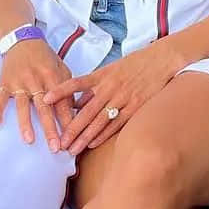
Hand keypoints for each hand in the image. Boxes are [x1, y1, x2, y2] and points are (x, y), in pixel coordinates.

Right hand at [0, 39, 75, 150]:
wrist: (22, 39)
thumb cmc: (45, 57)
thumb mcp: (62, 69)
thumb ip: (69, 89)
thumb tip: (76, 112)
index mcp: (53, 77)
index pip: (62, 104)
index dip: (67, 122)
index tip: (72, 139)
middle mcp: (36, 80)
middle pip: (44, 108)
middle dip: (50, 128)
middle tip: (55, 148)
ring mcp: (19, 81)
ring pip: (23, 105)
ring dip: (26, 123)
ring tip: (30, 140)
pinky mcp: (5, 82)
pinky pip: (0, 97)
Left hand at [45, 41, 184, 154]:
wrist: (163, 60)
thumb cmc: (135, 64)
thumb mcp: (111, 69)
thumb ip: (93, 86)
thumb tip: (76, 103)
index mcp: (102, 75)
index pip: (76, 83)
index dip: (61, 91)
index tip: (46, 99)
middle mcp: (110, 87)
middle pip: (86, 111)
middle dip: (71, 128)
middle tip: (59, 142)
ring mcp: (123, 98)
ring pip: (100, 121)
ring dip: (85, 137)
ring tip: (73, 149)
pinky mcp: (136, 107)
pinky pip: (117, 124)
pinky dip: (104, 135)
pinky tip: (93, 144)